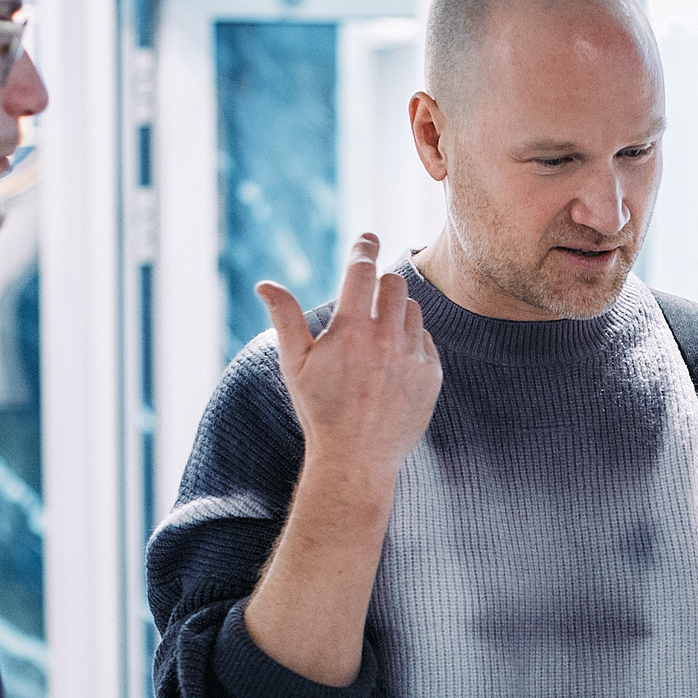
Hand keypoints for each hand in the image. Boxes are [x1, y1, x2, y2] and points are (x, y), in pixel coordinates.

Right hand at [256, 234, 441, 497]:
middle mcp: (386, 339)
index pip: (363, 270)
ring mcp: (413, 357)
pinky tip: (392, 363)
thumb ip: (285, 318)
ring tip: (377, 339)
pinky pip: (425, 339)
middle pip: (395, 284)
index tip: (368, 238)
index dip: (364, 248)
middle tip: (367, 302)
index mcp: (350, 331)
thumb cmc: (320, 410)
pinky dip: (411, 341)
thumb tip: (265, 284)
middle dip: (380, 286)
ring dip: (397, 313)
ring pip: (413, 310)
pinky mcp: (432, 375)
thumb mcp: (295, 364)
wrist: (356, 459)